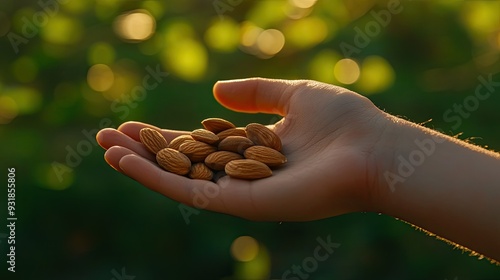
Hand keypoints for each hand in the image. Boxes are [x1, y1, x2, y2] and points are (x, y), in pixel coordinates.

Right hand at [96, 78, 387, 220]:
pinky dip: (156, 178)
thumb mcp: (294, 94)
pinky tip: (126, 161)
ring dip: (141, 165)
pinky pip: (190, 192)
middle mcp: (243, 173)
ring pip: (180, 179)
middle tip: (106, 136)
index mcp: (254, 150)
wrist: (373, 150)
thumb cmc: (344, 120)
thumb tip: (214, 90)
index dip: (167, 134)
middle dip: (145, 150)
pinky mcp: (241, 204)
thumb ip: (256, 93)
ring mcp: (240, 191)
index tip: (137, 124)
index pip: (200, 142)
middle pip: (184, 162)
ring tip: (106, 147)